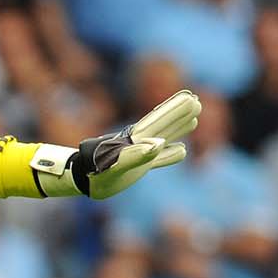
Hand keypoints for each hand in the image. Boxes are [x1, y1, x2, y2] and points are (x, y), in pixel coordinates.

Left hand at [31, 90, 200, 198]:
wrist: (81, 181)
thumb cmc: (96, 174)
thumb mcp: (114, 167)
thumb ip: (135, 155)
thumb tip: (159, 144)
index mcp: (135, 139)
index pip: (158, 120)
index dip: (174, 109)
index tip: (190, 97)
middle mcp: (139, 142)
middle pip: (163, 124)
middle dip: (179, 113)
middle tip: (196, 100)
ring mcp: (139, 154)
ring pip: (164, 137)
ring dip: (178, 127)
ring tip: (195, 118)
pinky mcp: (137, 167)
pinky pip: (159, 158)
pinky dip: (171, 153)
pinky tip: (182, 150)